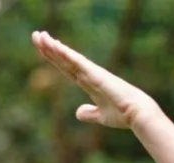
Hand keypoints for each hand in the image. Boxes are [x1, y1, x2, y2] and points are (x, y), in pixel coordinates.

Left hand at [31, 30, 160, 128]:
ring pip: (68, 57)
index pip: (67, 68)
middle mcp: (89, 75)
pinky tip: (54, 45)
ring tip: (39, 35)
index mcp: (90, 84)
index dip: (54, 59)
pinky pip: (77, 61)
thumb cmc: (123, 115)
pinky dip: (65, 53)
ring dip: (53, 46)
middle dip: (49, 48)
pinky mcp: (96, 73)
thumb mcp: (101, 116)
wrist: (137, 114)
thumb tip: (78, 113)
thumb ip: (89, 114)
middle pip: (64, 59)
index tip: (43, 49)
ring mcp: (92, 73)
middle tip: (35, 35)